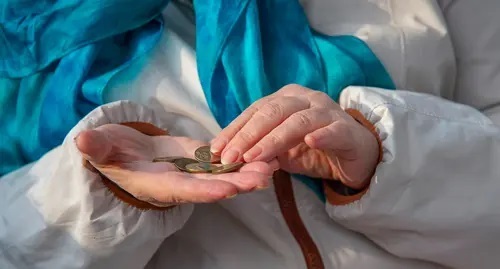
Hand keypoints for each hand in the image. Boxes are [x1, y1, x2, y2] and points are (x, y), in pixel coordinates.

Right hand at [75, 124, 276, 206]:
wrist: (126, 152)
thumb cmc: (110, 153)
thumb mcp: (101, 150)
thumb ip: (96, 148)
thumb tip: (82, 141)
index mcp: (160, 184)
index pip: (185, 190)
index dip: (205, 190)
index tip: (227, 189)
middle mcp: (182, 182)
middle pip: (213, 185)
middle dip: (239, 183)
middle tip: (265, 175)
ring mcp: (194, 171)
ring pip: (225, 174)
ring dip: (249, 170)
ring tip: (275, 162)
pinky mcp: (201, 158)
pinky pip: (225, 160)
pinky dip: (244, 156)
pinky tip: (265, 149)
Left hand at [210, 84, 379, 188]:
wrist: (353, 156)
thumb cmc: (313, 149)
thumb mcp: (280, 150)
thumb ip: (259, 149)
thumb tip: (229, 158)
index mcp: (286, 99)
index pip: (255, 111)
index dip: (234, 129)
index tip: (215, 149)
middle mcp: (305, 99)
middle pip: (272, 112)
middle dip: (247, 135)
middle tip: (230, 157)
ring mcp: (327, 112)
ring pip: (298, 121)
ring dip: (273, 139)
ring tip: (254, 157)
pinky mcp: (347, 130)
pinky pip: (334, 130)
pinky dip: (322, 135)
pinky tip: (310, 141)